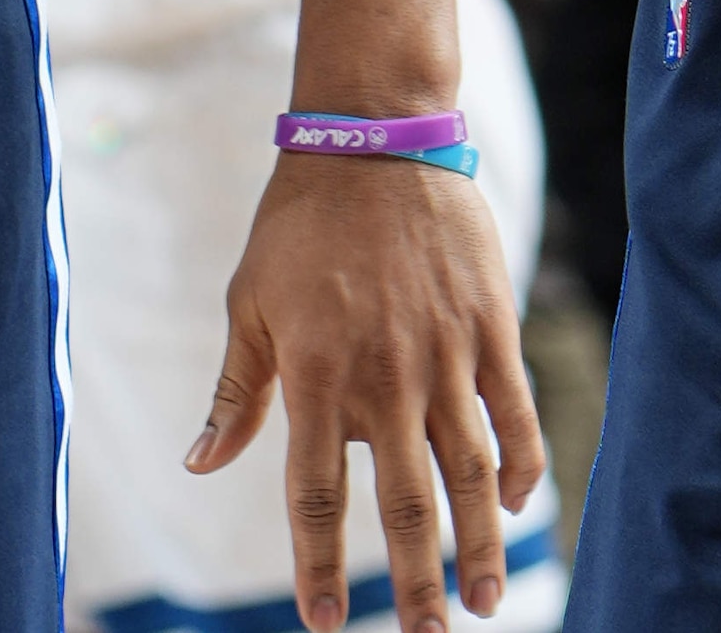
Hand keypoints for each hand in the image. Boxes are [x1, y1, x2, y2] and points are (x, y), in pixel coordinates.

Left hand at [194, 158, 548, 631]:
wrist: (377, 135)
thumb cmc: (299, 221)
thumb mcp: (250, 302)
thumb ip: (236, 391)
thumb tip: (200, 465)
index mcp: (316, 377)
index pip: (317, 497)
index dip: (322, 565)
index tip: (327, 623)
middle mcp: (383, 377)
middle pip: (404, 502)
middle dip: (418, 581)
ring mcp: (444, 353)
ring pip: (468, 469)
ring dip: (480, 539)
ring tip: (486, 598)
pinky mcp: (490, 324)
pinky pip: (512, 408)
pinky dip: (520, 459)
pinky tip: (518, 500)